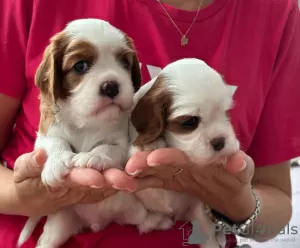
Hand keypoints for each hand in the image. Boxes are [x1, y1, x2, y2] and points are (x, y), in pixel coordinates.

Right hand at [12, 149, 137, 216]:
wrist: (33, 199)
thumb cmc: (28, 181)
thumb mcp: (23, 171)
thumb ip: (31, 164)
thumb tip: (41, 154)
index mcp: (57, 182)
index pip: (72, 179)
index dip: (84, 178)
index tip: (97, 178)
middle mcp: (73, 190)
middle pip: (93, 186)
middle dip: (109, 182)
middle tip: (124, 180)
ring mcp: (83, 193)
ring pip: (102, 190)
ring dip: (117, 186)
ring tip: (132, 180)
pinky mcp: (89, 193)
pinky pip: (104, 192)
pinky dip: (116, 187)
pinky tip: (130, 181)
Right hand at [126, 148, 255, 221]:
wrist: (229, 189)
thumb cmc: (235, 177)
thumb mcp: (242, 171)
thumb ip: (240, 165)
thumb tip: (239, 159)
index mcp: (195, 158)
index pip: (178, 156)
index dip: (165, 157)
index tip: (152, 158)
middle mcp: (180, 163)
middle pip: (158, 162)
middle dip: (143, 164)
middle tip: (129, 168)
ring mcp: (173, 173)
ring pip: (150, 172)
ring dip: (135, 175)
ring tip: (118, 179)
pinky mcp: (169, 182)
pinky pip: (150, 183)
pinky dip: (137, 184)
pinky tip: (123, 186)